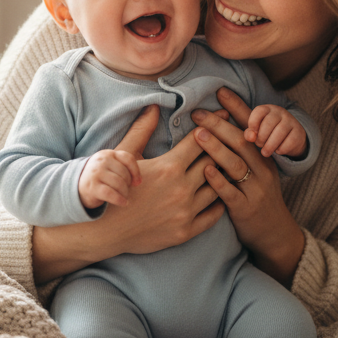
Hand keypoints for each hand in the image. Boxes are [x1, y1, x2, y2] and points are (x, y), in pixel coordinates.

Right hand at [31, 106, 226, 282]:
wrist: (105, 229)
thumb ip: (142, 130)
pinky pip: (214, 214)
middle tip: (232, 139)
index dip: (213, 125)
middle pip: (214, 162)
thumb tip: (154, 106)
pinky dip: (221, 202)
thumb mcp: (124, 156)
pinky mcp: (186, 231)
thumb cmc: (114, 188)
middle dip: (222, 148)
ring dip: (223, 175)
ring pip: (218, 187)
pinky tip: (222, 192)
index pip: (201, 141)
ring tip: (230, 166)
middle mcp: (181, 189)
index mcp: (169, 166)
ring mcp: (185, 211)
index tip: (225, 116)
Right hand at [78, 149, 140, 208]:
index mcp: (107, 154)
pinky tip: (123, 203)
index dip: (136, 171)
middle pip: (124, 173)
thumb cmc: (100, 177)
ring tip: (123, 197)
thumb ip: (124, 168)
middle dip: (128, 185)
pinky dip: (120, 200)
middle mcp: (101, 161)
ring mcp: (95, 173)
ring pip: (119, 184)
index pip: (128, 158)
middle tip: (124, 191)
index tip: (137, 183)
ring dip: (125, 193)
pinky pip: (111, 194)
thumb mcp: (110, 167)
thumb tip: (138, 181)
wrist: (76, 186)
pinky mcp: (92, 187)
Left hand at [191, 88, 306, 286]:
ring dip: (216, 148)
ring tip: (198, 134)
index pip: (251, 127)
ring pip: (237, 164)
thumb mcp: (256, 171)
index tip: (220, 92)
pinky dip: (217, 180)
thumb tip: (215, 126)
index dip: (237, 108)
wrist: (274, 232)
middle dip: (220, 125)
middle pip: (242, 142)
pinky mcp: (246, 209)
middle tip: (199, 113)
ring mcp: (256, 190)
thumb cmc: (256, 197)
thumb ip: (238, 151)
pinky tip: (203, 169)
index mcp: (264, 156)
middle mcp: (263, 169)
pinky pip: (230, 192)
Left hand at [245, 104, 306, 157]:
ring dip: (269, 146)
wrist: (292, 137)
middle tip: (260, 145)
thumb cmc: (269, 133)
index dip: (253, 124)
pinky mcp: (299, 132)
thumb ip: (250, 133)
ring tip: (265, 152)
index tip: (253, 135)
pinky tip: (278, 150)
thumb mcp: (258, 131)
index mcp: (268, 109)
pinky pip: (288, 142)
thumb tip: (251, 137)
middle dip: (261, 138)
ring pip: (278, 134)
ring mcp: (291, 121)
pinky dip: (281, 149)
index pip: (259, 111)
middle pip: (268, 124)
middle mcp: (281, 112)